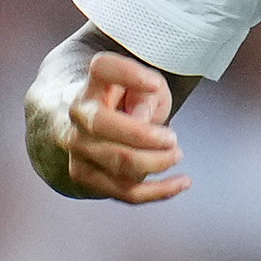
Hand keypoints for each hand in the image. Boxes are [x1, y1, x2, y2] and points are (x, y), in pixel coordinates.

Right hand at [25, 35, 185, 203]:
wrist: (86, 121)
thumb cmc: (123, 100)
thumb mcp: (142, 86)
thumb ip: (146, 95)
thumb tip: (143, 122)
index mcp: (92, 83)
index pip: (102, 69)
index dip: (128, 74)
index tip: (154, 84)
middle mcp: (77, 114)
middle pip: (103, 125)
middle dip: (145, 136)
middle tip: (172, 139)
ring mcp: (77, 148)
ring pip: (118, 163)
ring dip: (156, 162)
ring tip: (176, 154)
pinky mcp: (85, 176)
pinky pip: (124, 191)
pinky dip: (159, 190)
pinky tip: (182, 183)